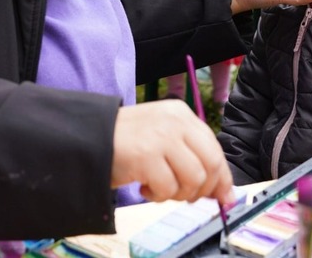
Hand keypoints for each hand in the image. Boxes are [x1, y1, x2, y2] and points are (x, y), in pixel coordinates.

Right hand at [111, 100, 234, 205]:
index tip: (223, 198)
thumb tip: (224, 193)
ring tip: (160, 188)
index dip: (222, 178)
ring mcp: (161, 137)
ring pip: (194, 179)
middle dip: (202, 189)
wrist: (87, 137)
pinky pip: (168, 189)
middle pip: (211, 165)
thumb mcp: (163, 138)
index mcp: (181, 114)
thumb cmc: (126, 142)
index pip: (215, 148)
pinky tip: (144, 187)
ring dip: (178, 194)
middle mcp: (175, 121)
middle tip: (184, 196)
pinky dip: (158, 196)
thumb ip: (192, 157)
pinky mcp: (146, 156)